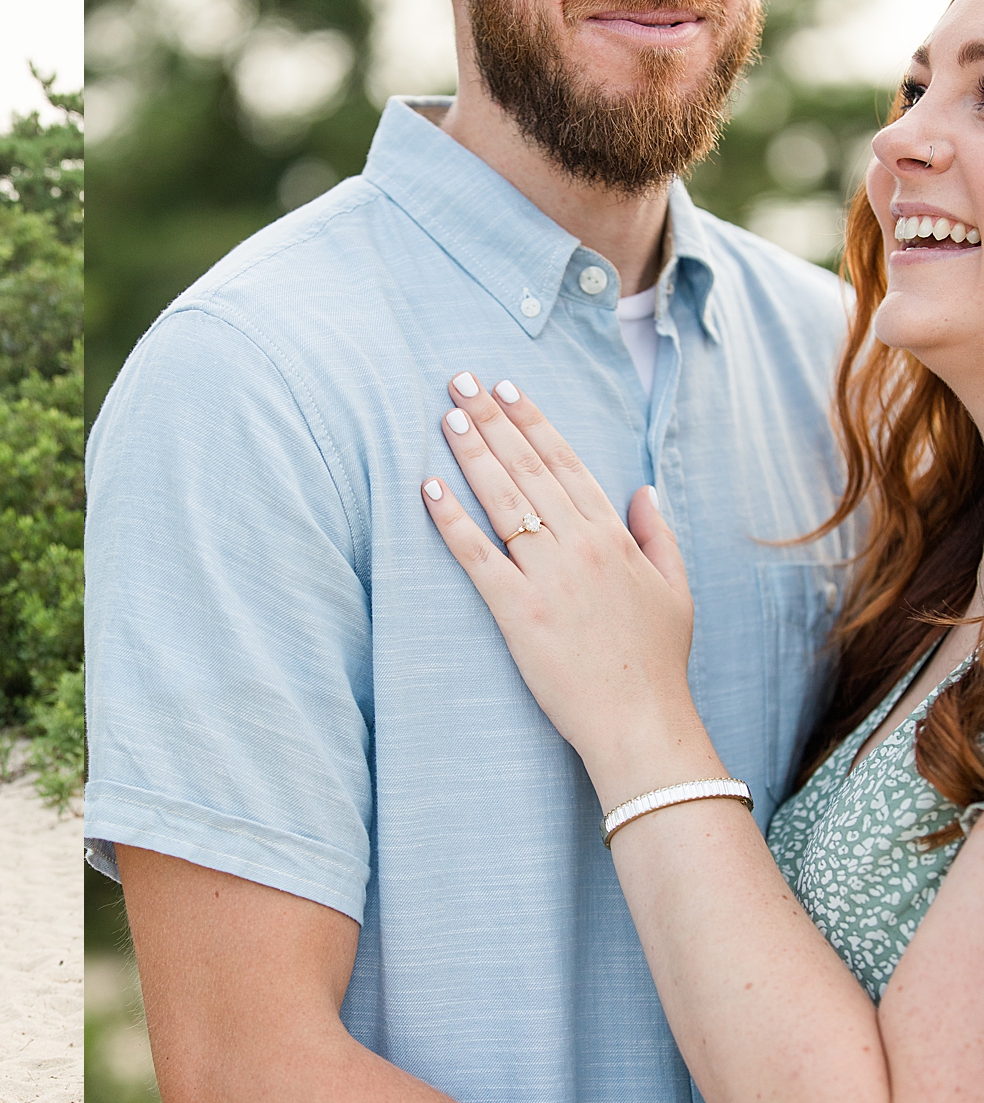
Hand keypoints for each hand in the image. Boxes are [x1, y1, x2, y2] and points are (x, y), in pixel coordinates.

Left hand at [419, 374, 707, 804]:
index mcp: (613, 536)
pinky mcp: (516, 610)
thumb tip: (642, 491)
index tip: (508, 388)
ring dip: (472, 454)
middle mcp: (579, 545)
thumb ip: (656, 535)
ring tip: (447, 417)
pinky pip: (476, 554)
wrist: (640, 721)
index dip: (533, 421)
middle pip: (528, 468)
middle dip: (492, 420)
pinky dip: (451, 519)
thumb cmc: (656, 661)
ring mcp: (546, 575)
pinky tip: (428, 489)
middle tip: (460, 382)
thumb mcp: (674, 589)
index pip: (566, 462)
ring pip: (502, 499)